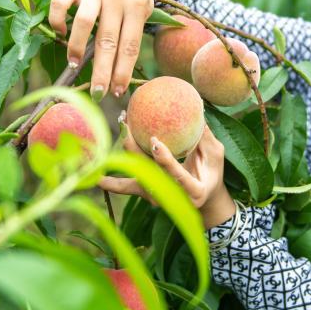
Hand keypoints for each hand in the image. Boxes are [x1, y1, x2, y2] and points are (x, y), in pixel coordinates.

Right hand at [47, 0, 155, 97]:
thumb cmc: (131, 3)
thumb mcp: (142, 16)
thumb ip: (130, 38)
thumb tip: (115, 80)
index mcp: (137, 3)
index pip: (130, 44)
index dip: (122, 71)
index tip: (116, 92)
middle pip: (108, 39)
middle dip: (102, 70)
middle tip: (97, 93)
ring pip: (84, 21)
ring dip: (77, 47)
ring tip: (75, 65)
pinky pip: (60, 3)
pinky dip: (58, 20)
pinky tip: (61, 33)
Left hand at [99, 125, 232, 226]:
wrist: (204, 201)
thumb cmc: (212, 174)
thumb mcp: (216, 156)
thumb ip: (205, 136)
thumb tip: (197, 108)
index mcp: (193, 191)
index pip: (176, 176)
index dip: (165, 160)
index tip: (154, 141)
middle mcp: (171, 197)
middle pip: (148, 172)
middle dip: (134, 148)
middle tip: (126, 123)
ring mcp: (155, 197)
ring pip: (133, 177)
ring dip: (118, 158)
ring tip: (102, 145)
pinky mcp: (145, 193)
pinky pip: (125, 187)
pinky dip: (110, 183)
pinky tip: (94, 176)